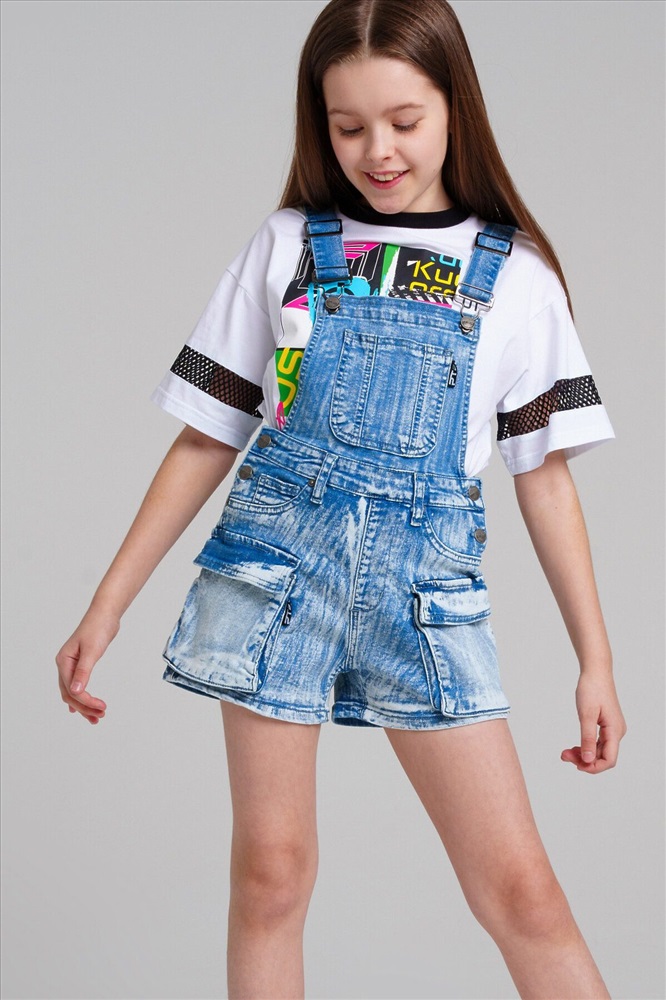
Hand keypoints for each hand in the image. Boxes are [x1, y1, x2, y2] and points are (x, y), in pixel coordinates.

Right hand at [56, 609, 118, 724]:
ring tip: (97, 717)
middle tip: (101, 716)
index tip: (102, 707)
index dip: (86, 702)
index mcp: (64, 662)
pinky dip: (81, 698)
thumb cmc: (98, 628)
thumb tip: (76, 692)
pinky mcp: (81, 664)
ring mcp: (71, 665)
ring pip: (73, 692)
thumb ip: (84, 671)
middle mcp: (65, 665)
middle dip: (85, 707)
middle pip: (70, 694)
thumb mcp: (91, 651)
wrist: (105, 614)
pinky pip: (77, 685)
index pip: (72, 689)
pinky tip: (82, 708)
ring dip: (84, 706)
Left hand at [560, 670, 626, 772]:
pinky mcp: (606, 726)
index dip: (593, 767)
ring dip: (583, 754)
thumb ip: (587, 738)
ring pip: (599, 751)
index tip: (575, 764)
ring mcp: (612, 729)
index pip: (609, 760)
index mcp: (615, 731)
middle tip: (563, 755)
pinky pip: (597, 743)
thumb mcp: (586, 714)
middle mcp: (616, 732)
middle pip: (603, 757)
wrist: (596, 672)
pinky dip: (585, 746)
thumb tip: (587, 760)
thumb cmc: (591, 689)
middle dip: (584, 760)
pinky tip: (574, 747)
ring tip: (565, 752)